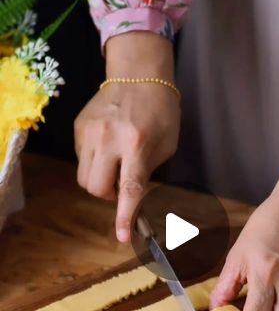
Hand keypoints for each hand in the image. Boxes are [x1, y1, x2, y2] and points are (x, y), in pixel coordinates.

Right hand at [74, 32, 179, 241]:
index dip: (125, 217)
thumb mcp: (167, 145)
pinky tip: (107, 147)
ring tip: (115, 165)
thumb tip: (132, 197)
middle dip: (108, 196)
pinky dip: (94, 162)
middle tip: (122, 185)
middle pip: (96, 189)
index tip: (123, 237)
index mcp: (138, 145)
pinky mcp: (78, 127)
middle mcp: (109, 139)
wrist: (139, 73)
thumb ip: (148, 173)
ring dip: (100, 181)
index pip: (128, 189)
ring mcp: (90, 132)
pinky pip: (81, 159)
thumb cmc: (161, 111)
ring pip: (84, 178)